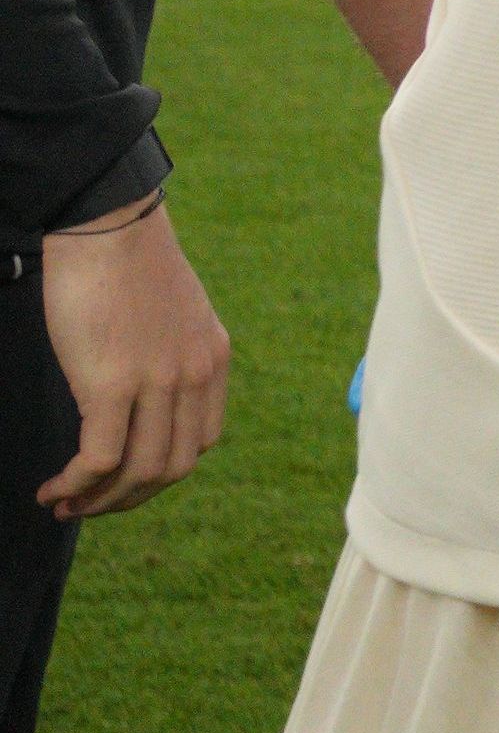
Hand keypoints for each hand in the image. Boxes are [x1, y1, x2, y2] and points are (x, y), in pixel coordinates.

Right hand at [36, 199, 227, 519]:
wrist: (107, 225)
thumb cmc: (125, 263)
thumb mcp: (170, 314)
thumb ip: (168, 353)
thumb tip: (141, 392)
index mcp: (212, 360)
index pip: (200, 441)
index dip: (159, 472)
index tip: (122, 480)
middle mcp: (195, 377)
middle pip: (172, 468)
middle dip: (127, 499)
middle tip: (86, 507)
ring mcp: (158, 383)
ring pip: (139, 473)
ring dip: (99, 500)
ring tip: (63, 505)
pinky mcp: (113, 384)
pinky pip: (101, 459)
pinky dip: (76, 485)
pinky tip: (52, 489)